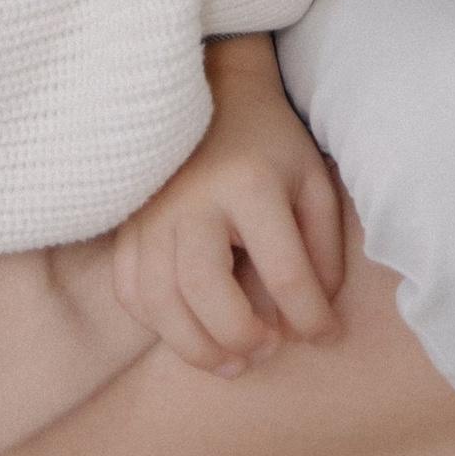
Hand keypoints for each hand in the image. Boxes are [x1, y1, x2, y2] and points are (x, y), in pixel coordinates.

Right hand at [113, 35, 346, 375]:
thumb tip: (314, 321)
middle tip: (267, 349)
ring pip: (159, 300)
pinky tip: (190, 329)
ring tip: (232, 361)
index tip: (327, 336)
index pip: (284, 270)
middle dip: (239, 336)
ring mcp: (152, 213)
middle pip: (204, 289)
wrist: (212, 94)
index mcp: (250, 183)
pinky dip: (158, 324)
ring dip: (196, 347)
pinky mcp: (127, 225)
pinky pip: (130, 291)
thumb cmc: (270, 145)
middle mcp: (194, 199)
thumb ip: (323, 250)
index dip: (310, 317)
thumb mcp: (312, 182)